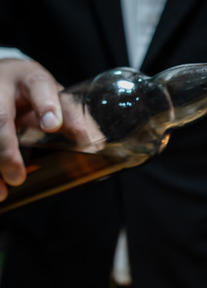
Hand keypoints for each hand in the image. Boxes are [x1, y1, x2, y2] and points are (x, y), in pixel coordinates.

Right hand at [0, 59, 62, 197]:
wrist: (4, 78)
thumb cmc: (33, 91)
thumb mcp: (54, 97)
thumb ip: (73, 118)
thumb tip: (98, 145)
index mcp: (31, 79)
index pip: (39, 86)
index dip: (46, 105)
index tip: (52, 125)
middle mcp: (2, 86)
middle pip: (0, 116)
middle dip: (5, 148)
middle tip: (16, 177)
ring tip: (1, 192)